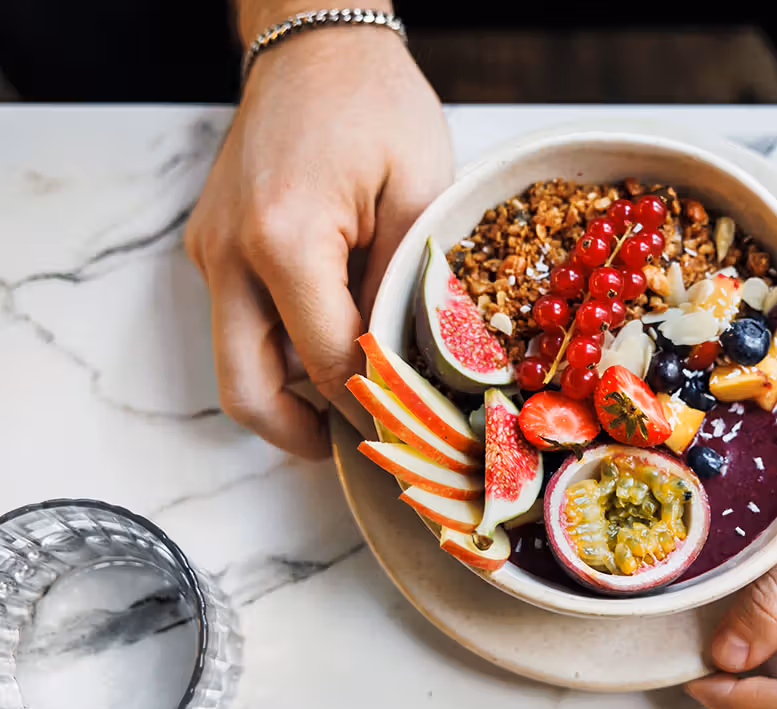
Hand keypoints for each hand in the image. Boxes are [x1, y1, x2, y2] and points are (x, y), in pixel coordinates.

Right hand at [185, 28, 452, 457]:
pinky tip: (331, 339)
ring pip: (234, 359)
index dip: (370, 404)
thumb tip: (400, 364)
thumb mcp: (417, 192)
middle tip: (355, 447)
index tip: (409, 428)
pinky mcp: (211, 241)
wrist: (314, 45)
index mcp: (285, 241)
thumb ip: (404, 285)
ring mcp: (210, 249)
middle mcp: (229, 254)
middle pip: (246, 388)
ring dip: (286, 392)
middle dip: (298, 433)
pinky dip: (277, 346)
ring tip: (351, 398)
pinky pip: (237, 319)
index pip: (327, 362)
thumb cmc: (375, 104)